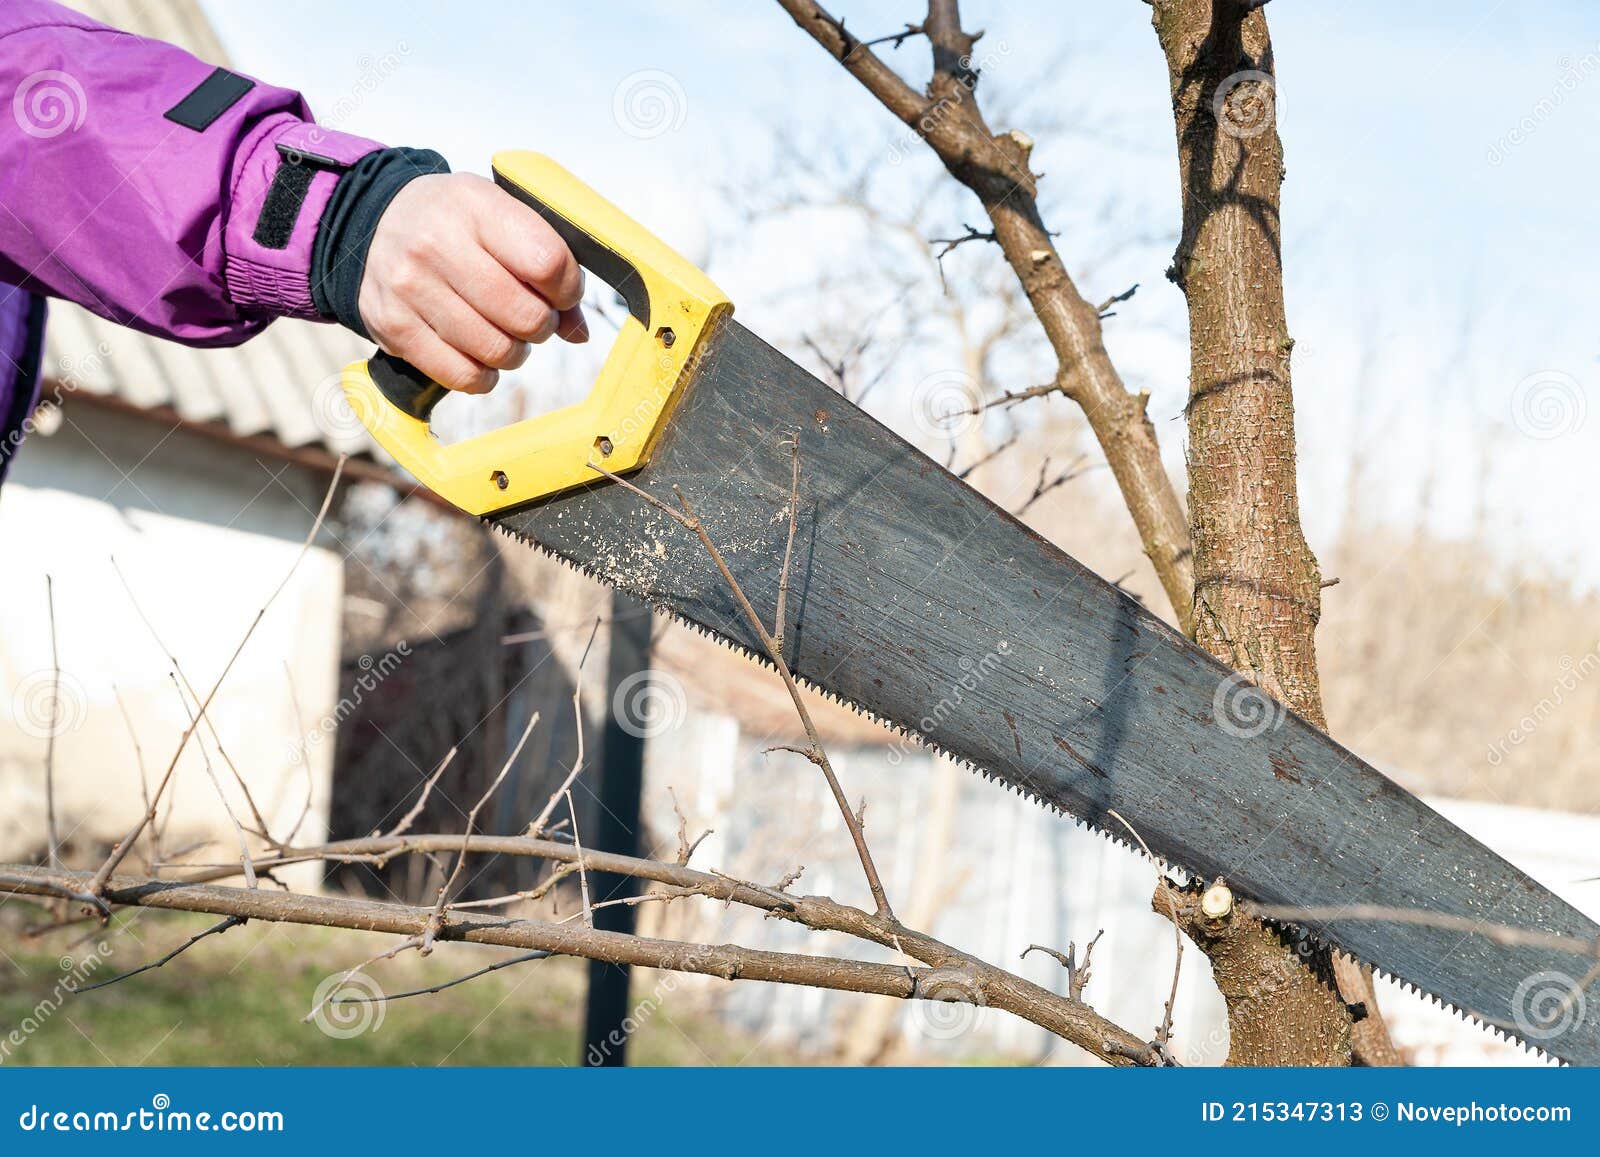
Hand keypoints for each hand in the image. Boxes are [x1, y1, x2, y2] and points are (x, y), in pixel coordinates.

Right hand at [358, 172, 587, 393]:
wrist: (373, 221)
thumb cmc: (453, 222)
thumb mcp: (498, 215)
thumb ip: (547, 263)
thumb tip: (577, 332)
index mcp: (474, 206)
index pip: (547, 263)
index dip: (567, 288)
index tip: (561, 291)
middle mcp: (436, 244)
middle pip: (525, 315)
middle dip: (542, 325)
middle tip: (531, 316)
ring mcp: (411, 288)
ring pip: (497, 351)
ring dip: (514, 352)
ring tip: (505, 333)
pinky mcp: (394, 328)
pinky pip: (462, 375)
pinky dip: (483, 375)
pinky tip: (480, 355)